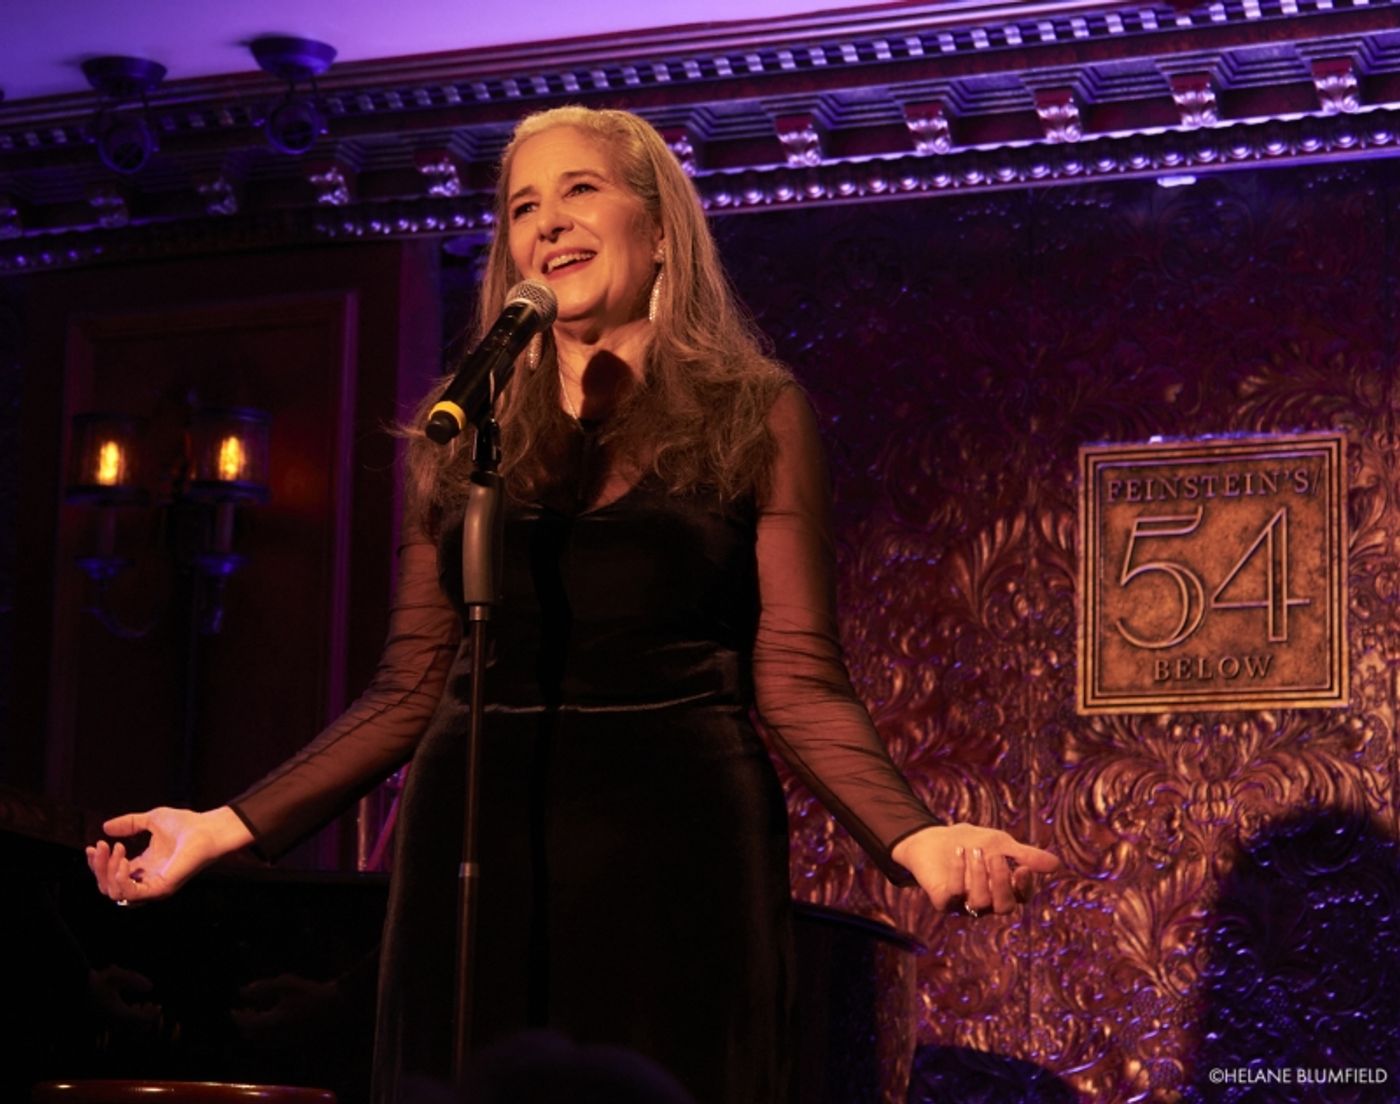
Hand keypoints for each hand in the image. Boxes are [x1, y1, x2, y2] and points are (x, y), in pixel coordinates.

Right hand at [86, 805, 252, 905]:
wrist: (209, 828)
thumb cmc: (186, 824)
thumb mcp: (151, 820)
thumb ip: (128, 824)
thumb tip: (105, 827)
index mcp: (144, 867)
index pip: (111, 875)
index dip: (98, 864)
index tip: (94, 846)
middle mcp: (147, 880)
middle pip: (108, 887)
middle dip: (98, 868)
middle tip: (101, 846)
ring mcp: (154, 887)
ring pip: (116, 893)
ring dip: (107, 872)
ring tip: (116, 849)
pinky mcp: (162, 888)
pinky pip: (131, 895)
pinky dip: (121, 880)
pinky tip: (123, 861)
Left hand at [892, 823, 1059, 916]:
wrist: (934, 838)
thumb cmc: (972, 842)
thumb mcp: (1001, 844)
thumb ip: (1026, 855)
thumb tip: (1057, 865)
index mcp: (1005, 889)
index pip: (1022, 896)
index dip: (1024, 886)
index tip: (1022, 868)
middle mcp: (988, 902)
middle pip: (1004, 907)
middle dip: (1001, 883)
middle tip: (996, 856)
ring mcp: (966, 905)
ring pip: (980, 904)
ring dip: (979, 877)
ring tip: (974, 851)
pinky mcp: (944, 902)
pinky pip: (954, 896)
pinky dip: (958, 874)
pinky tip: (959, 853)